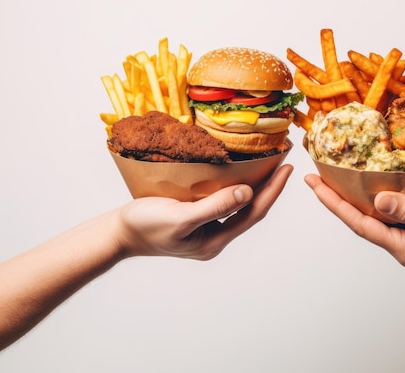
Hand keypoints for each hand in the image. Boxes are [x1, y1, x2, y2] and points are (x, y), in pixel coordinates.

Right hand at [117, 164, 292, 259]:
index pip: (253, 213)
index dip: (272, 190)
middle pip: (250, 211)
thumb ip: (214, 206)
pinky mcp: (196, 221)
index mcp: (214, 241)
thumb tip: (247, 193)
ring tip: (268, 165)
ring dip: (254, 186)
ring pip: (238, 207)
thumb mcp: (180, 217)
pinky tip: (238, 173)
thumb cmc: (144, 226)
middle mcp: (214, 238)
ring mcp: (206, 230)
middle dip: (269, 187)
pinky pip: (223, 203)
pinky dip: (234, 187)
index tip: (287, 168)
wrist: (117, 234)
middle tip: (283, 162)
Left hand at [304, 174, 404, 266]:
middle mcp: (401, 240)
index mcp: (403, 247)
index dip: (334, 204)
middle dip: (336, 197)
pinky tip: (366, 175)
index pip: (360, 224)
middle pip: (360, 217)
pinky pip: (389, 203)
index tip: (314, 183)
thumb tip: (377, 201)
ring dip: (352, 192)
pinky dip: (374, 189)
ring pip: (372, 210)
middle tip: (314, 175)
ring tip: (332, 173)